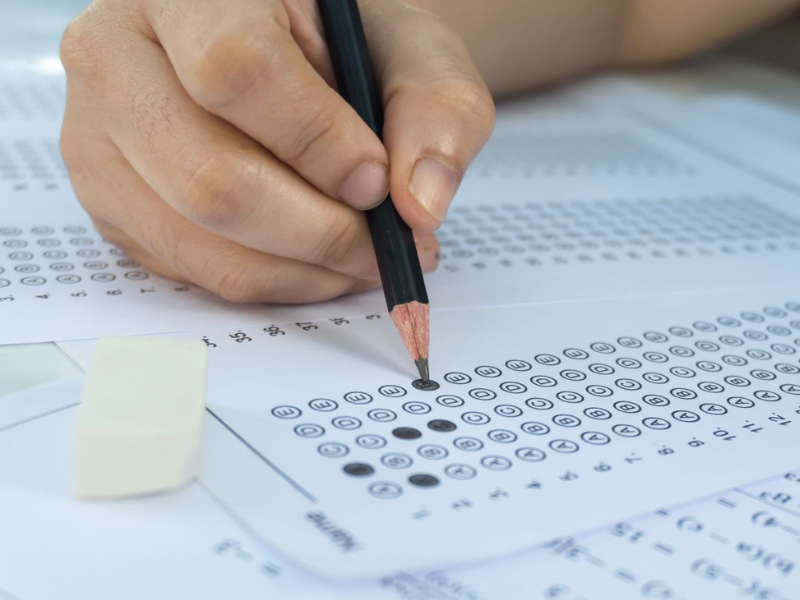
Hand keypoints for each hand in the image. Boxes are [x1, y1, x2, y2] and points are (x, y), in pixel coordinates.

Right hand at [59, 0, 494, 302]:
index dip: (315, 139)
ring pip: (200, 238)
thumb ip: (437, 112)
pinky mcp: (111, 205)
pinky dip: (274, 280)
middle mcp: (117, 58)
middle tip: (383, 245)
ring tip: (363, 257)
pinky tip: (318, 260)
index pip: (235, 68)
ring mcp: (98, 140)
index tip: (376, 181)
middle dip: (318, 231)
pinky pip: (196, 271)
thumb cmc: (345, 50)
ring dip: (303, 268)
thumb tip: (420, 204)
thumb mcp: (411, 54)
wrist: (290, 66)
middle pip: (209, 176)